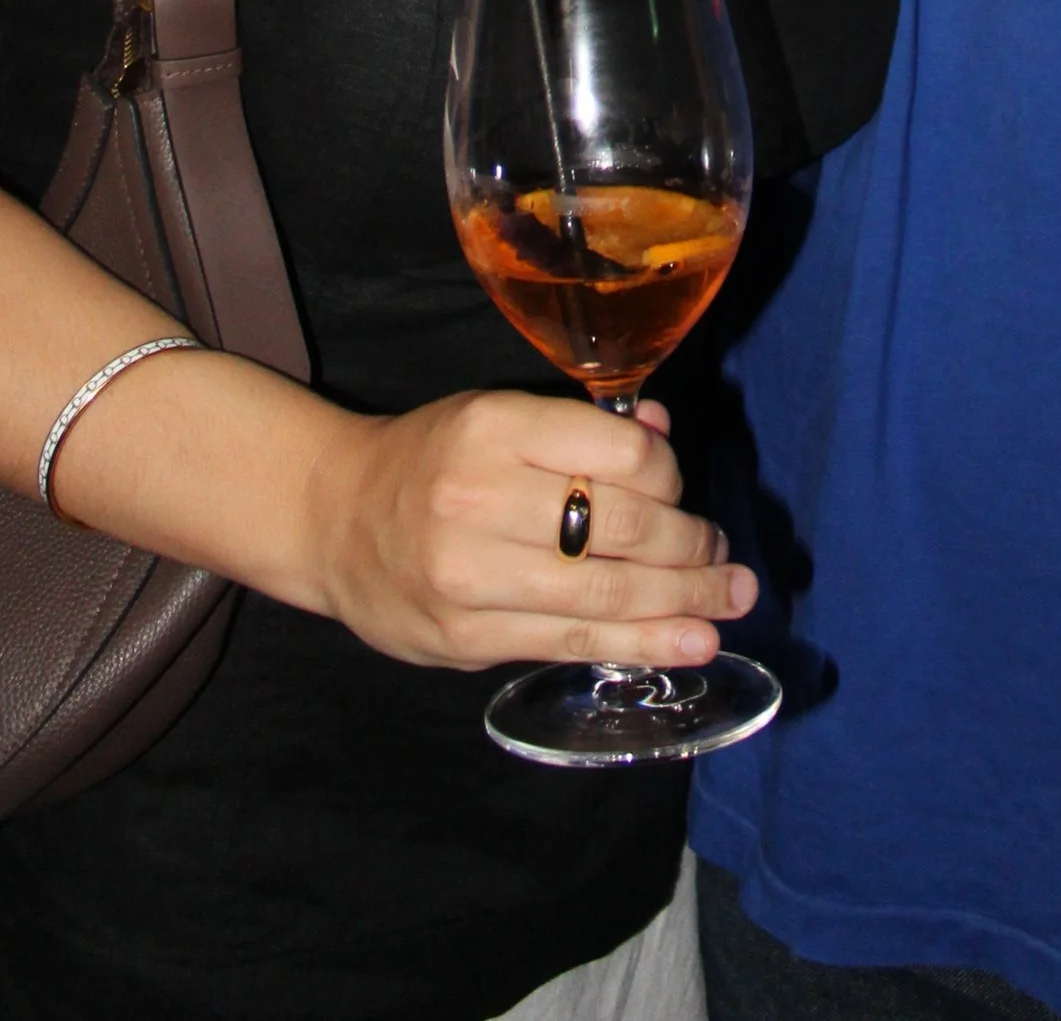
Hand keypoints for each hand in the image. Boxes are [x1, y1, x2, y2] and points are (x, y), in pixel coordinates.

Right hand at [300, 386, 756, 670]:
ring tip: (727, 603)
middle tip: (725, 560)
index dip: (672, 478)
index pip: (619, 454)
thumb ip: (580, 431)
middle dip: (691, 548)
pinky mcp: (467, 637)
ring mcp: (471, 574)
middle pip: (621, 528)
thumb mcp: (498, 416)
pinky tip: (687, 644)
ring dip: (682, 603)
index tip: (683, 492)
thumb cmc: (433, 458)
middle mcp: (481, 496)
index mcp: (495, 425)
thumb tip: (663, 434)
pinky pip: (572, 643)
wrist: (333, 518)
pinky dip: (641, 645)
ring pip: (605, 595)